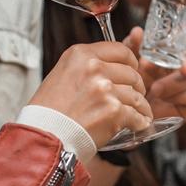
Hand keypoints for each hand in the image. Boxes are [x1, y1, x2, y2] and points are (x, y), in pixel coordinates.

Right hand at [30, 41, 152, 148]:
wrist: (44, 135)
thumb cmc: (49, 110)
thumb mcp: (62, 74)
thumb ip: (86, 66)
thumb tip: (110, 67)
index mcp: (80, 55)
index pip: (120, 50)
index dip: (131, 62)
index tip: (132, 69)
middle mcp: (94, 68)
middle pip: (131, 73)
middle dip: (137, 86)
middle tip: (135, 95)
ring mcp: (105, 89)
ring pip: (136, 95)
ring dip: (140, 106)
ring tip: (140, 112)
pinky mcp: (113, 111)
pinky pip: (137, 114)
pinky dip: (140, 121)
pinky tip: (138, 124)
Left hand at [122, 27, 185, 121]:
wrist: (133, 107)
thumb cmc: (135, 78)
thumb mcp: (130, 60)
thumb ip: (134, 45)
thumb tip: (137, 32)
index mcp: (177, 47)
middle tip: (184, 69)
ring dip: (176, 82)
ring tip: (155, 89)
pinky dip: (179, 96)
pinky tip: (164, 99)